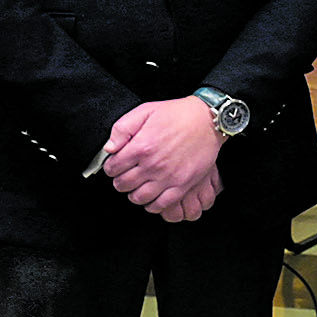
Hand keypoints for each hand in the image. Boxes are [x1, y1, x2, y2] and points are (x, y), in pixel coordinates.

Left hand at [102, 98, 223, 216]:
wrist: (207, 120)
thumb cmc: (177, 114)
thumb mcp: (145, 111)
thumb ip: (122, 129)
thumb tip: (109, 148)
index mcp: (141, 147)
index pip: (112, 168)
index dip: (111, 167)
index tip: (116, 165)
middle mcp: (152, 165)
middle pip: (123, 185)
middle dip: (120, 180)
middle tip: (126, 175)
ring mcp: (168, 177)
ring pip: (138, 198)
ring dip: (134, 193)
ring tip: (138, 186)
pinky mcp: (182, 185)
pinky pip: (161, 204)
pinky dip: (152, 204)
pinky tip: (152, 195)